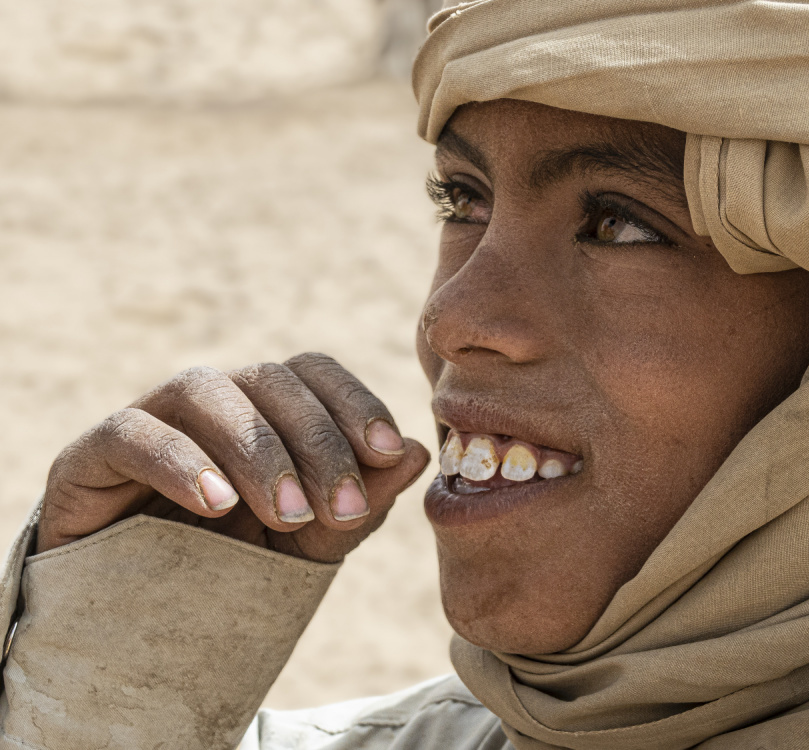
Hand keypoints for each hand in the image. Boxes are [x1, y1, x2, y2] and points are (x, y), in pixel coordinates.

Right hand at [37, 353, 430, 562]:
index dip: (354, 402)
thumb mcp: (309, 543)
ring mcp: (148, 418)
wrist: (135, 620)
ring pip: (203, 391)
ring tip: (286, 514)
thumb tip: (419, 452)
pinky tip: (217, 505)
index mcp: (263, 408)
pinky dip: (180, 460)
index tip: (388, 451)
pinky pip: (132, 431)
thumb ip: (360, 501)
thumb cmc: (230, 569)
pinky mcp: (90, 454)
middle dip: (315, 441)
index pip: (314, 372)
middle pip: (269, 379)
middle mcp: (210, 400)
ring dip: (256, 449)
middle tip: (337, 507)